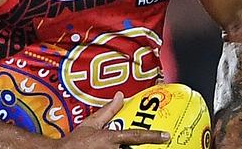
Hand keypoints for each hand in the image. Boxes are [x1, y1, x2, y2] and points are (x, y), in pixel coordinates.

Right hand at [56, 92, 170, 147]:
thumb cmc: (75, 142)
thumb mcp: (90, 124)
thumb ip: (107, 111)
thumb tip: (120, 96)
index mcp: (110, 138)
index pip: (135, 136)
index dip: (152, 136)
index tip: (166, 136)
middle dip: (147, 148)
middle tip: (159, 144)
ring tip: (148, 147)